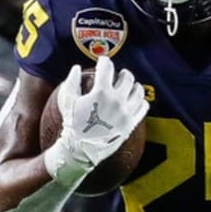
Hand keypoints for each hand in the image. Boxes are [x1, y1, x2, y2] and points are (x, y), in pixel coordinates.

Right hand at [45, 56, 148, 187]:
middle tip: (117, 75)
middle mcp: (117, 101)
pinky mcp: (131, 124)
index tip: (103, 63)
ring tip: (128, 87)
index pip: (107, 67)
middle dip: (121, 73)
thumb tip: (76, 68)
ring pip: (139, 91)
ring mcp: (126, 113)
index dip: (104, 61)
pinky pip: (143, 107)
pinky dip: (140, 101)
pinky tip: (134, 101)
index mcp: (101, 92)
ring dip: (133, 86)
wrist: (81, 149)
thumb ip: (72, 81)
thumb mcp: (67, 100)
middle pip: (127, 77)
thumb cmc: (72, 124)